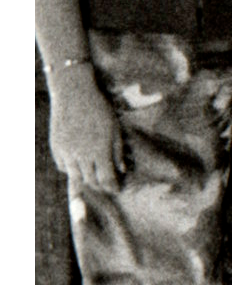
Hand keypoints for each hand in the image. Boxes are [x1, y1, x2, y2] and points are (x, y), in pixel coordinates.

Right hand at [48, 69, 123, 190]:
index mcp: (100, 151)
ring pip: (75, 177)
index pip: (106, 179)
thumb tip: (121, 170)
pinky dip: (72, 170)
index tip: (118, 189)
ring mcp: (66, 152)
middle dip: (100, 186)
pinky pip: (63, 167)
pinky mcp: (56, 148)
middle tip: (107, 186)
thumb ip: (117, 151)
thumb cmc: (100, 109)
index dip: (113, 187)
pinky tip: (78, 169)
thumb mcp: (115, 129)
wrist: (74, 94)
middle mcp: (82, 155)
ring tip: (94, 181)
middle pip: (91, 181)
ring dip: (85, 181)